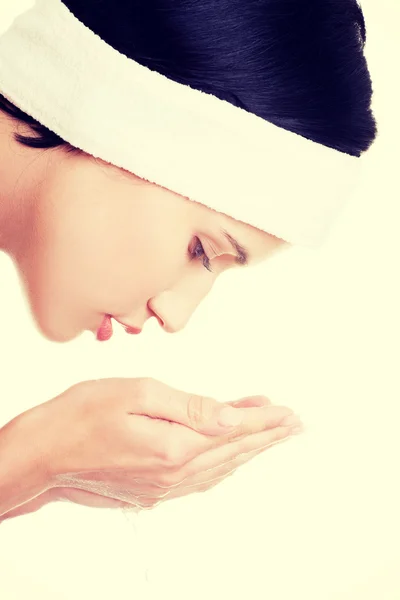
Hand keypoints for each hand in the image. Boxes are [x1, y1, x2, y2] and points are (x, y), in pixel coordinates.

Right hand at [0, 378, 301, 520]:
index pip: (232, 430)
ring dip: (249, 451)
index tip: (289, 412)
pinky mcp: (152, 491)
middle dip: (266, 437)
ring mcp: (163, 486)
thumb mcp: (137, 393)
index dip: (263, 421)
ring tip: (272, 437)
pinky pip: (201, 479)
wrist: (45, 454)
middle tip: (294, 424)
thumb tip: (232, 417)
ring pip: (220, 467)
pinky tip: (231, 458)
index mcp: (174, 445)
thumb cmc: (83, 414)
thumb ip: (189, 407)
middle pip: (233, 452)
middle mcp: (174, 473)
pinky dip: (224, 465)